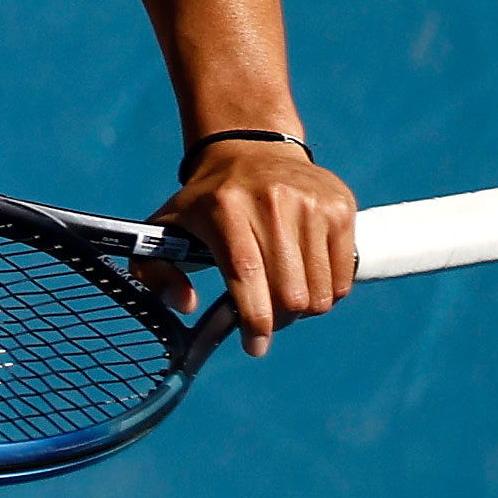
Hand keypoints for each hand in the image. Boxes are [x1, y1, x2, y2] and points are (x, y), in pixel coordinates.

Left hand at [132, 139, 357, 356]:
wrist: (250, 150)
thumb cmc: (207, 202)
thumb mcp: (167, 227)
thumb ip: (154, 272)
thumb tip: (187, 304)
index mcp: (224, 208)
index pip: (247, 275)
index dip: (254, 320)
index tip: (254, 346)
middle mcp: (271, 202)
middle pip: (289, 294)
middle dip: (278, 320)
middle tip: (265, 316)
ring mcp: (310, 203)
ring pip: (321, 293)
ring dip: (303, 309)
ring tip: (283, 293)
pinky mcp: (340, 207)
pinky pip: (343, 278)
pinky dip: (327, 292)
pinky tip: (305, 276)